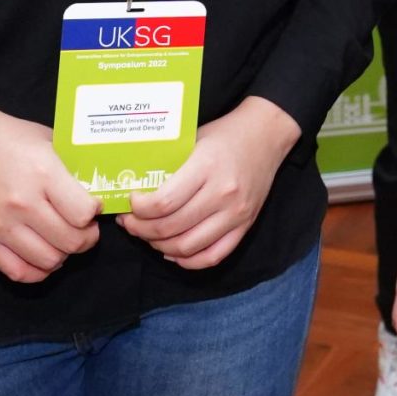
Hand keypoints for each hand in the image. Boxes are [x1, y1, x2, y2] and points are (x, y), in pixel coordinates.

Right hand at [0, 95, 101, 283]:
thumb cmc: (10, 137)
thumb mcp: (49, 141)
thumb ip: (72, 167)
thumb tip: (98, 189)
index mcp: (43, 174)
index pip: (82, 213)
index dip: (95, 212)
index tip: (93, 206)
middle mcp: (23, 204)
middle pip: (71, 241)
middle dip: (87, 237)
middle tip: (85, 227)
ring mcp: (2, 226)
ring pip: (49, 261)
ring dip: (64, 254)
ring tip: (64, 239)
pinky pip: (18, 272)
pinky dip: (37, 271)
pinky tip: (43, 255)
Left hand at [120, 96, 300, 269]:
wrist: (267, 135)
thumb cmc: (225, 135)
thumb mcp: (193, 140)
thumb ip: (169, 165)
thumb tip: (136, 187)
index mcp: (206, 167)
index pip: (164, 202)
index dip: (139, 210)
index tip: (130, 203)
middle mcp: (223, 194)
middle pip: (171, 227)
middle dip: (141, 229)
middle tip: (129, 222)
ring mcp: (236, 213)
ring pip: (188, 247)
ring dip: (159, 246)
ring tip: (147, 235)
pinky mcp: (245, 226)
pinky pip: (212, 256)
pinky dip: (187, 260)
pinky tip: (172, 251)